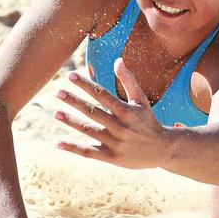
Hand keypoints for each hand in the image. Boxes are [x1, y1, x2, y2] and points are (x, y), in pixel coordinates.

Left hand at [53, 58, 169, 168]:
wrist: (162, 149)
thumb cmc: (148, 121)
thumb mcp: (141, 100)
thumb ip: (129, 80)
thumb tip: (117, 60)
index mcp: (126, 111)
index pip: (102, 95)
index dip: (86, 84)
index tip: (71, 76)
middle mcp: (120, 127)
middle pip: (93, 111)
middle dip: (75, 101)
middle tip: (58, 92)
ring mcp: (115, 143)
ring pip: (89, 130)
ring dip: (71, 121)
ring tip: (56, 113)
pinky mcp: (111, 157)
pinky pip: (89, 152)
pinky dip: (74, 148)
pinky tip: (59, 143)